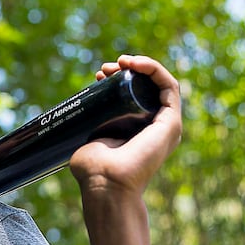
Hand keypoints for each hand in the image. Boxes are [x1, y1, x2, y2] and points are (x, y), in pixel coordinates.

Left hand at [70, 55, 181, 244]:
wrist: (105, 182)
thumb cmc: (93, 169)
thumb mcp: (90, 140)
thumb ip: (87, 131)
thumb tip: (72, 119)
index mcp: (137, 130)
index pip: (134, 95)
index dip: (117, 80)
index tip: (98, 75)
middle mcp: (154, 127)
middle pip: (146, 87)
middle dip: (126, 71)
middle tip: (104, 69)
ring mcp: (165, 125)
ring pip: (158, 83)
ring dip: (141, 65)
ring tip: (119, 62)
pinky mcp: (172, 122)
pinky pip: (170, 86)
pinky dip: (155, 69)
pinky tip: (136, 63)